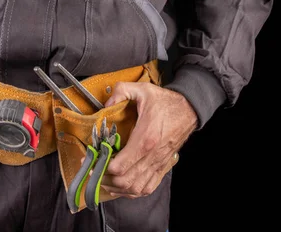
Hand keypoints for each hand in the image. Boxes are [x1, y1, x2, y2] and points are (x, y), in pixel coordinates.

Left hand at [100, 82, 197, 198]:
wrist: (189, 110)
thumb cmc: (165, 102)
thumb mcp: (142, 90)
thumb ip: (121, 91)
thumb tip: (105, 103)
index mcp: (145, 139)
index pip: (120, 166)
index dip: (101, 166)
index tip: (91, 160)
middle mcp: (152, 156)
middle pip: (124, 181)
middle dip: (104, 178)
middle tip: (93, 168)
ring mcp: (158, 164)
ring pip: (134, 188)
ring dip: (116, 187)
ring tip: (103, 178)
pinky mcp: (162, 167)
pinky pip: (147, 188)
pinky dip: (131, 191)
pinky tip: (121, 186)